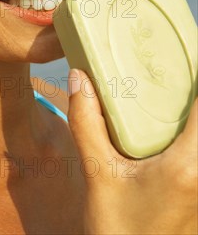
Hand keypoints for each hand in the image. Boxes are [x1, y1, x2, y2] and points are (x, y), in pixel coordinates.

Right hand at [67, 68, 197, 233]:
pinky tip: (174, 125)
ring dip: (193, 111)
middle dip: (196, 90)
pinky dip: (191, 130)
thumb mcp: (97, 175)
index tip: (188, 50)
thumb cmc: (116, 230)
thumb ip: (87, 124)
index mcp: (188, 164)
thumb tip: (79, 78)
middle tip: (178, 67)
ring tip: (175, 93)